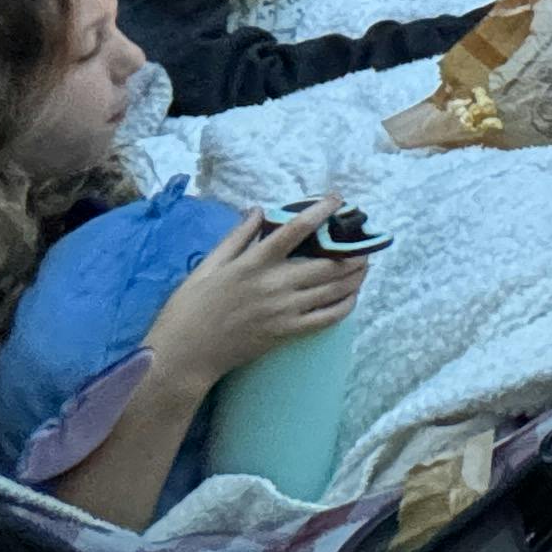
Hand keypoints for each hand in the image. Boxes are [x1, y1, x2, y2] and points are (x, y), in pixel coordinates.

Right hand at [142, 201, 366, 387]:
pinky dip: (345, 305)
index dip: (321, 211)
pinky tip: (353, 296)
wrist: (185, 353)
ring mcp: (284, 311)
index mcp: (254, 263)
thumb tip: (258, 210)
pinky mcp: (287, 333)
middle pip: (327, 263)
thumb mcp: (208, 265)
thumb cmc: (190, 307)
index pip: (295, 230)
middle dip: (351, 249)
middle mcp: (275, 285)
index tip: (337, 199)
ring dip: (355, 275)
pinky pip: (326, 319)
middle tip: (364, 239)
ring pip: (332, 289)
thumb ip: (237, 237)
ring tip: (366, 263)